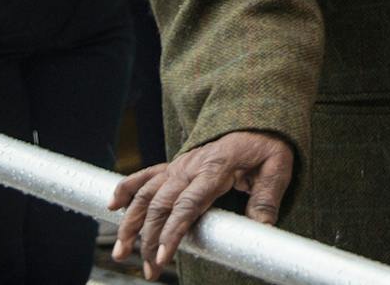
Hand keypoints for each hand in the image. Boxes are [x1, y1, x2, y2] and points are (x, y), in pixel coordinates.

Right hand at [110, 130, 293, 278]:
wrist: (258, 120)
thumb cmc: (267, 146)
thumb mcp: (277, 167)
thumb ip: (267, 198)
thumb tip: (262, 229)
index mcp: (215, 168)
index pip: (189, 204)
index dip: (173, 231)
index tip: (164, 256)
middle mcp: (190, 166)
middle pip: (161, 204)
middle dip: (150, 239)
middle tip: (149, 269)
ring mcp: (179, 166)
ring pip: (146, 194)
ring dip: (130, 223)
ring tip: (120, 252)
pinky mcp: (174, 166)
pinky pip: (145, 175)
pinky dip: (126, 189)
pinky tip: (111, 207)